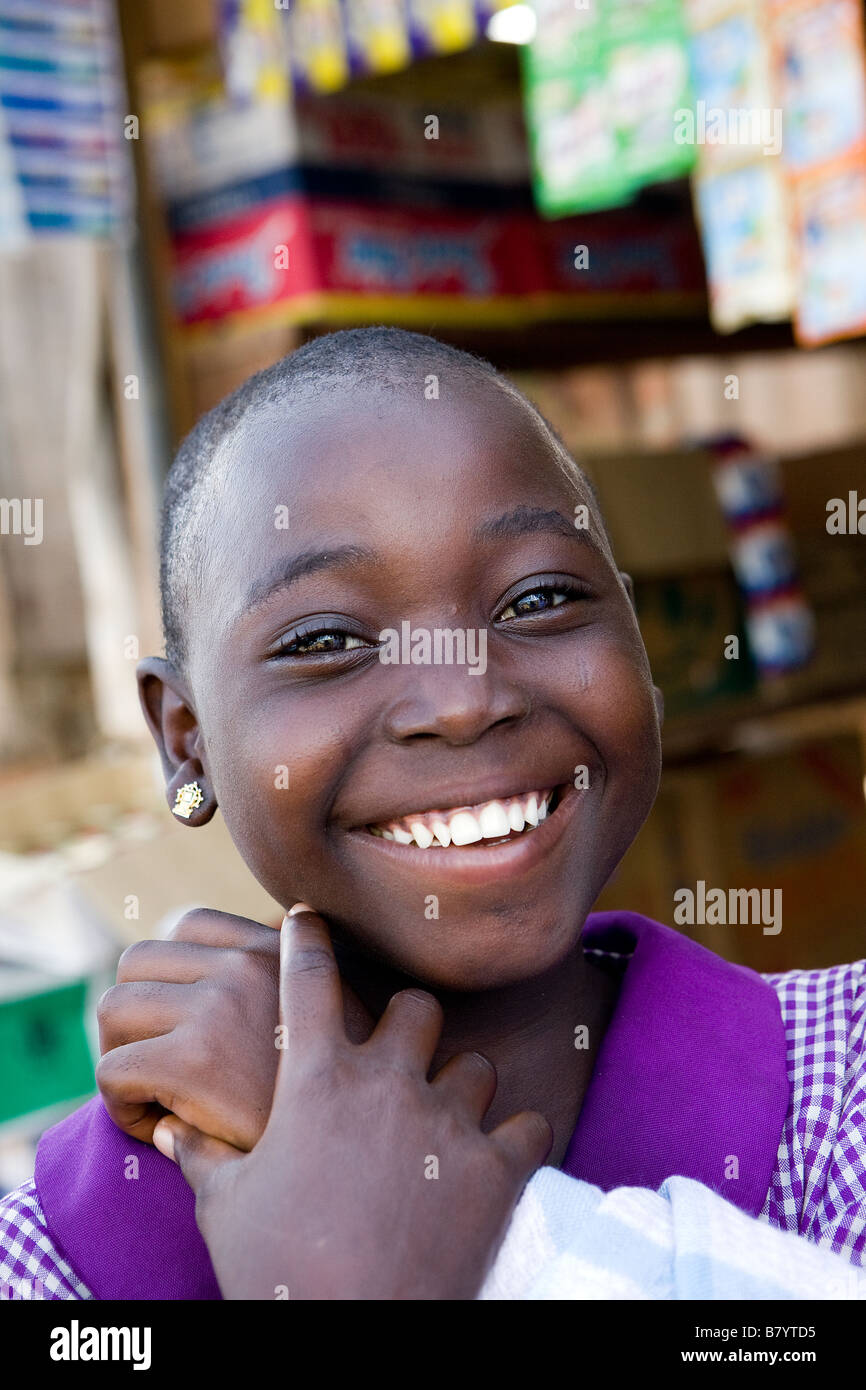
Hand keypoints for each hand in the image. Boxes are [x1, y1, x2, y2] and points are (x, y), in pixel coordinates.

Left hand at [96, 908, 373, 1149]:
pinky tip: (162, 1130)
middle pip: (136, 959)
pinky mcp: (196, 1061)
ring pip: (112, 1007)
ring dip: (120, 1054)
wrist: (360, 1160)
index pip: (187, 924)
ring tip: (155, 1097)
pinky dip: (121, 1106)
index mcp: (278, 948)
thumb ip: (288, 991)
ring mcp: (221, 1006)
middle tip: (155, 1065)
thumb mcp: (328, 1022)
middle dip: (132, 1014)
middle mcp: (248, 963)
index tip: (185, 1025)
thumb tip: (216, 992)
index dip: (170, 977)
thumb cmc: (340, 1102)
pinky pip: (112, 1071)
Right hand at [152, 908, 552, 1299]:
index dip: (305, 938)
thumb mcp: (226, 1210)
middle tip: (400, 1057)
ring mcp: (446, 1122)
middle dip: (410, 1026)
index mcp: (316, 1081)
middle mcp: (386, 1083)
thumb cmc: (279, 1273)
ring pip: (476, 1064)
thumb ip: (205, 1159)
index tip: (308, 916)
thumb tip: (174, 1133)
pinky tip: (502, 1158)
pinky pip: (528, 1126)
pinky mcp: (496, 1169)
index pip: (307, 979)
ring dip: (463, 1088)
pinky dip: (517, 1141)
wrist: (352, 1337)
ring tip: (449, 1120)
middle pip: (417, 1007)